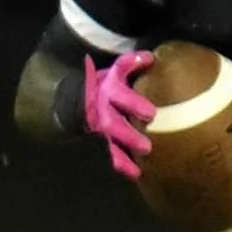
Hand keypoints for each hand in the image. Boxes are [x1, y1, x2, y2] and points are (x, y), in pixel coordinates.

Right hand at [84, 51, 155, 178]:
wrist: (80, 97)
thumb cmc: (109, 83)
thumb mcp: (116, 70)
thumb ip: (130, 63)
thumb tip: (150, 58)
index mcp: (108, 88)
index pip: (118, 94)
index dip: (133, 103)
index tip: (151, 114)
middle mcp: (101, 108)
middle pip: (110, 123)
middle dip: (127, 134)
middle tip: (146, 146)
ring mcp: (98, 126)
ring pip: (107, 141)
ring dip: (122, 153)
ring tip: (138, 166)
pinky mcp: (99, 139)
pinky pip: (108, 153)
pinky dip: (121, 164)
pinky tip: (135, 173)